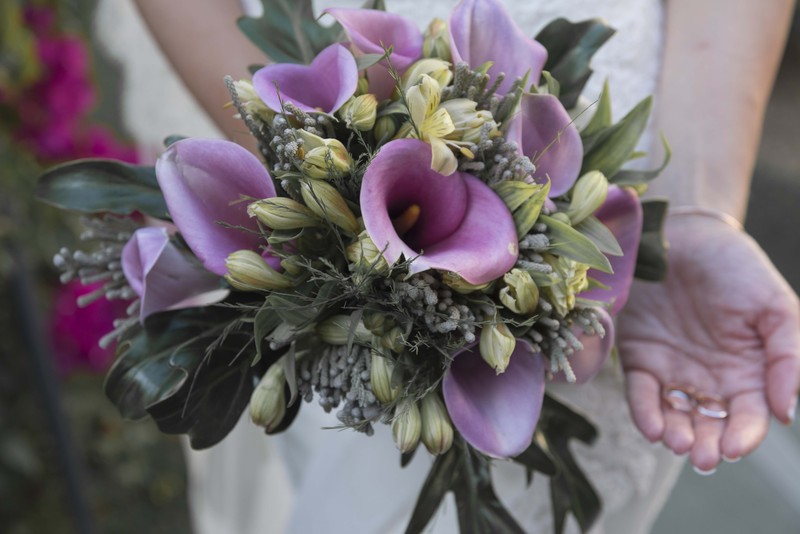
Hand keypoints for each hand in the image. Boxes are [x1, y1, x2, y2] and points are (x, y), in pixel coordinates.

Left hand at [617, 214, 799, 471]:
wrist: (683, 234)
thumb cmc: (736, 267)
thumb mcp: (776, 307)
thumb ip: (788, 357)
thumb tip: (786, 413)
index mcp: (748, 371)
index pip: (748, 416)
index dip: (744, 435)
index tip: (735, 447)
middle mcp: (709, 379)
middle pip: (710, 425)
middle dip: (707, 445)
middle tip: (702, 456)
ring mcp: (672, 370)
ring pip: (675, 416)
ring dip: (676, 434)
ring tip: (676, 442)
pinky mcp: (638, 358)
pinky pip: (641, 393)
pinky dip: (646, 413)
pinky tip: (654, 426)